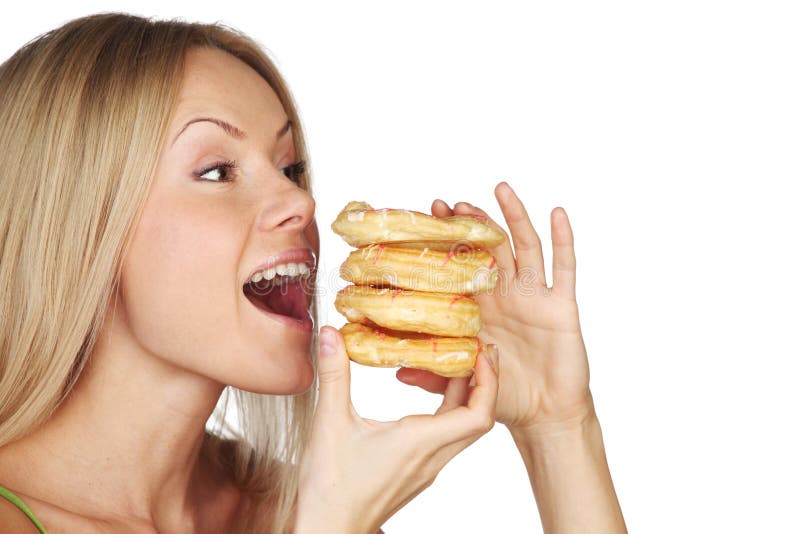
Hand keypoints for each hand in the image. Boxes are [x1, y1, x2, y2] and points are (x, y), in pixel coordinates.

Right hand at [295, 326, 498, 532]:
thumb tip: (331, 334)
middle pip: (477, 418)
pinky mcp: (416, 473)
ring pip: (460, 428)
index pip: (478, 415)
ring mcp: (426, 468)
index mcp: (421, 443)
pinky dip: (443, 410)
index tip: (481, 352)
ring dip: (461, 394)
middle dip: (481, 381)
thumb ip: (333, 375)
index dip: (489, 382)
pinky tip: (421, 392)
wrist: (328, 529)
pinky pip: (444, 437)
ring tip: (445, 361)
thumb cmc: (330, 487)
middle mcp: (432, 457)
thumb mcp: (329, 422)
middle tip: (472, 349)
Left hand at [396, 182, 593, 433]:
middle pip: (490, 248)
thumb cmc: (504, 395)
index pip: (462, 266)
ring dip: (513, 217)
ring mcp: (534, 297)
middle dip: (472, 223)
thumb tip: (396, 372)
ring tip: (499, 189)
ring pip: (525, 248)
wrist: (544, 415)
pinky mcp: (561, 307)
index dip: (447, 242)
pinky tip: (557, 213)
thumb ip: (433, 374)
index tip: (426, 218)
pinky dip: (563, 240)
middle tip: (450, 203)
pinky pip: (564, 269)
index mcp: (481, 308)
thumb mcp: (463, 383)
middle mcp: (506, 295)